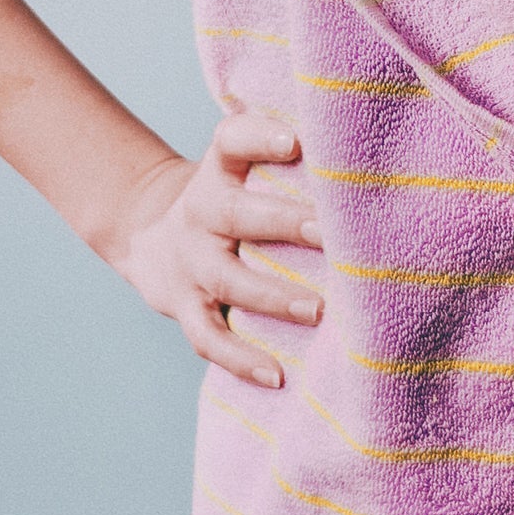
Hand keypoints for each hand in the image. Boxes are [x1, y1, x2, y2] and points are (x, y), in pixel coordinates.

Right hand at [106, 112, 326, 387]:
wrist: (151, 233)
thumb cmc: (230, 194)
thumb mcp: (240, 163)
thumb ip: (283, 149)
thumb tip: (362, 140)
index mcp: (219, 170)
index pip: (231, 141)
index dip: (259, 138)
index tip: (295, 141)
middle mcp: (201, 212)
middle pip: (236, 214)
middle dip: (282, 223)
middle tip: (325, 233)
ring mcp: (191, 263)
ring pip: (227, 280)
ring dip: (273, 297)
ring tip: (318, 309)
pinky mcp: (185, 307)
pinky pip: (209, 338)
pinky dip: (240, 360)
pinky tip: (276, 376)